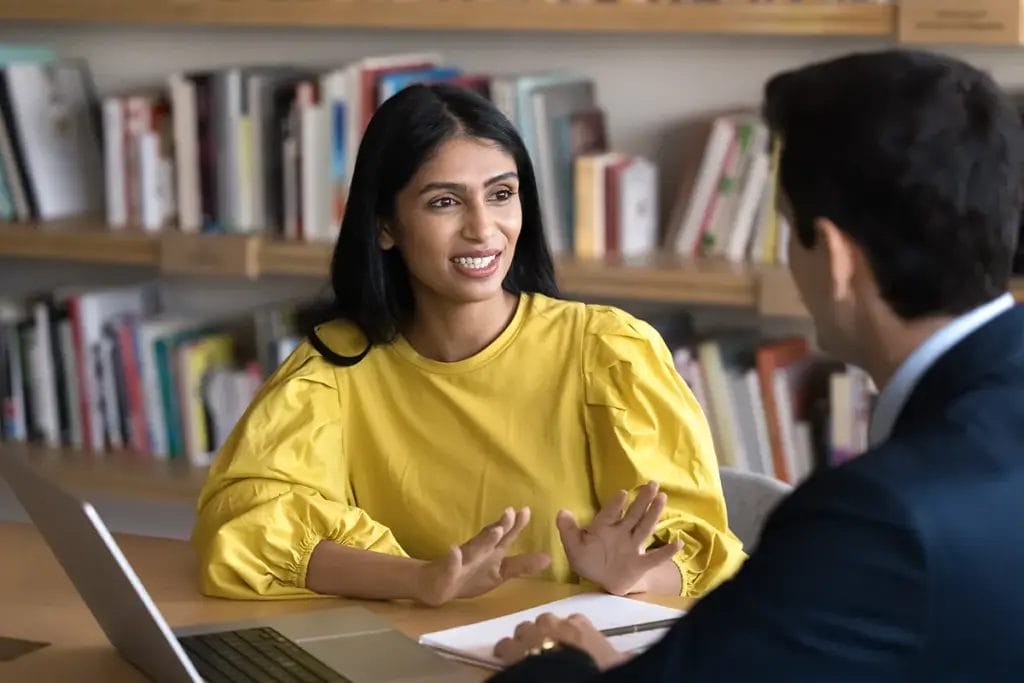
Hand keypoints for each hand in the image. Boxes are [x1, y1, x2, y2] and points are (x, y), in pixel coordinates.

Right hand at [414, 507, 550, 606]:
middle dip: (501, 526)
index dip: (516, 525)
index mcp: (491, 551)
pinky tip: (454, 550)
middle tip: (510, 512)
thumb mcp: (499, 573)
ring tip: (495, 530)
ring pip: (473, 549)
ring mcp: (461, 560)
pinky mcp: (446, 571)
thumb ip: (522, 565)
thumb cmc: (471, 575)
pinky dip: (453, 558)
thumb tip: (549, 558)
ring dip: (484, 539)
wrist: (436, 585)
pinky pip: (450, 565)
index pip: (506, 536)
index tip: (526, 510)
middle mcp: (478, 551)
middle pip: (490, 537)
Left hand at [493, 612, 626, 669]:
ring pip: (522, 630)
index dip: (571, 633)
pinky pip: (504, 647)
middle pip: (545, 622)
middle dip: (544, 633)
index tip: (572, 644)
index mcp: (580, 625)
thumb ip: (623, 656)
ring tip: (523, 655)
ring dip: (523, 641)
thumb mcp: (617, 662)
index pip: (575, 621)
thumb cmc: (598, 668)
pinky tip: (505, 662)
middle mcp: (554, 623)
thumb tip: (633, 657)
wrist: (574, 676)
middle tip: (546, 649)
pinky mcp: (513, 650)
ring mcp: (532, 635)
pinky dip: (505, 653)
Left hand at [557, 481, 680, 595]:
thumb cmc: (589, 559)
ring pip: (645, 528)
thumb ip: (568, 530)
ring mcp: (633, 547)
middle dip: (642, 499)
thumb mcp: (574, 547)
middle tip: (652, 483)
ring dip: (654, 514)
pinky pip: (655, 557)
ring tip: (663, 498)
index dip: (616, 504)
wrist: (603, 581)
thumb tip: (561, 512)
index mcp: (604, 527)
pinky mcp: (640, 564)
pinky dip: (666, 551)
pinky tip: (679, 543)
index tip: (622, 493)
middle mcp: (622, 533)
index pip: (611, 513)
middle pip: (634, 514)